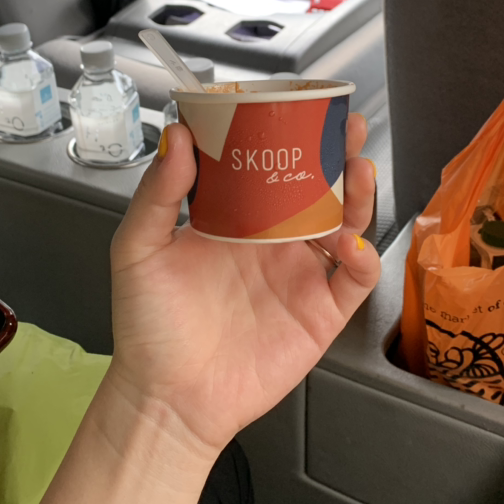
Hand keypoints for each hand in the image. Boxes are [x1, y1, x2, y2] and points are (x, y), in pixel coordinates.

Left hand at [107, 113, 379, 455]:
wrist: (169, 397)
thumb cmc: (150, 325)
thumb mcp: (139, 249)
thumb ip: (158, 192)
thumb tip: (178, 135)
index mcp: (236, 219)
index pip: (270, 165)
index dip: (290, 135)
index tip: (299, 105)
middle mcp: (273, 240)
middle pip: (318, 187)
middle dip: (338, 154)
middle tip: (349, 126)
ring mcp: (300, 274)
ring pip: (345, 223)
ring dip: (360, 195)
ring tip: (358, 170)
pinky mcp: (320, 312)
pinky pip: (355, 280)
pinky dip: (364, 260)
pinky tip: (353, 246)